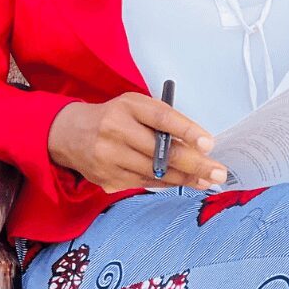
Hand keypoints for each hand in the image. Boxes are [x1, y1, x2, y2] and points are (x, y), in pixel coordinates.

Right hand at [47, 92, 226, 191]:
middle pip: (162, 152)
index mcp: (126, 106)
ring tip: (208, 180)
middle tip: (218, 172)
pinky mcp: (107, 177)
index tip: (209, 143)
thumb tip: (198, 145)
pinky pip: (145, 182)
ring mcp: (109, 157)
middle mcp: (115, 130)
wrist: (70, 134)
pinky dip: (167, 182)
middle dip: (196, 164)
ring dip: (186, 178)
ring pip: (156, 172)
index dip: (187, 130)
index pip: (161, 117)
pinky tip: (185, 182)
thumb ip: (163, 121)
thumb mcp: (135, 107)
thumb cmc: (113, 118)